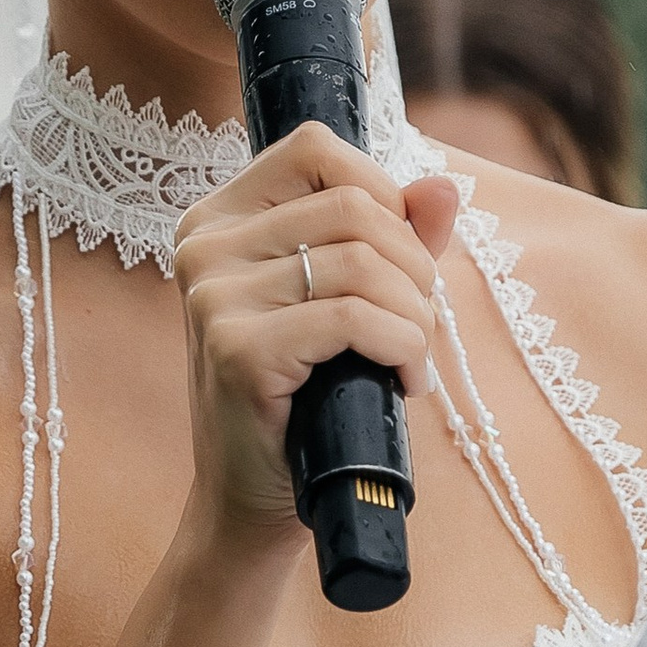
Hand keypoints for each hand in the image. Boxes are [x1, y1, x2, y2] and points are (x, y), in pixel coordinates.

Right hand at [172, 126, 457, 549]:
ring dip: (415, 316)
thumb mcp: (344, 299)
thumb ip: (393, 236)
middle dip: (414, 266)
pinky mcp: (237, 350)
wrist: (254, 497)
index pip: (315, 148)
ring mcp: (213, 297)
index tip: (400, 257)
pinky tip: (403, 380)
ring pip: (362, 263)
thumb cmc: (303, 393)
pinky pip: (353, 318)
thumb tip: (443, 187)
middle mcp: (204, 246)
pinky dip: (402, 346)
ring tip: (412, 358)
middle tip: (419, 324)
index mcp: (218, 218)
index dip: (382, 191)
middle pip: (352, 206)